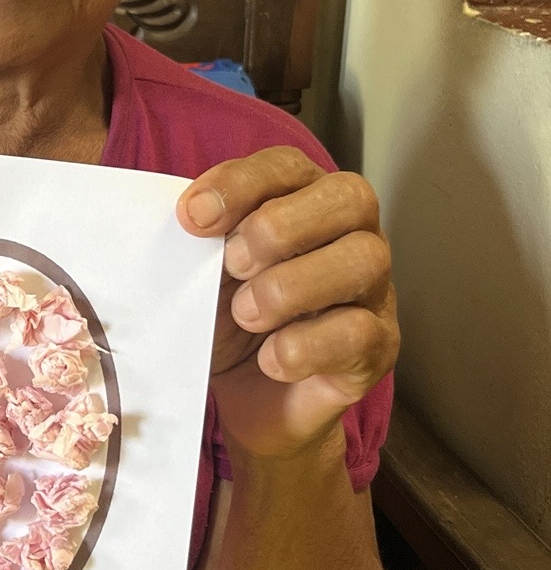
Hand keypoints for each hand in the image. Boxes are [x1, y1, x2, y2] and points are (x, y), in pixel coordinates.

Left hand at [177, 146, 397, 459]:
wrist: (245, 403)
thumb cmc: (227, 324)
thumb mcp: (202, 275)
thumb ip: (202, 241)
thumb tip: (191, 218)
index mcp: (304, 203)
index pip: (287, 167)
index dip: (241, 183)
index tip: (193, 216)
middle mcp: (351, 235)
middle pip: (349, 196)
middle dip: (278, 228)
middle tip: (231, 267)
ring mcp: (373, 290)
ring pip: (363, 259)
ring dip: (290, 287)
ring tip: (246, 315)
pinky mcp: (377, 347)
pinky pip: (358, 332)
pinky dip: (303, 346)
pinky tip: (269, 359)